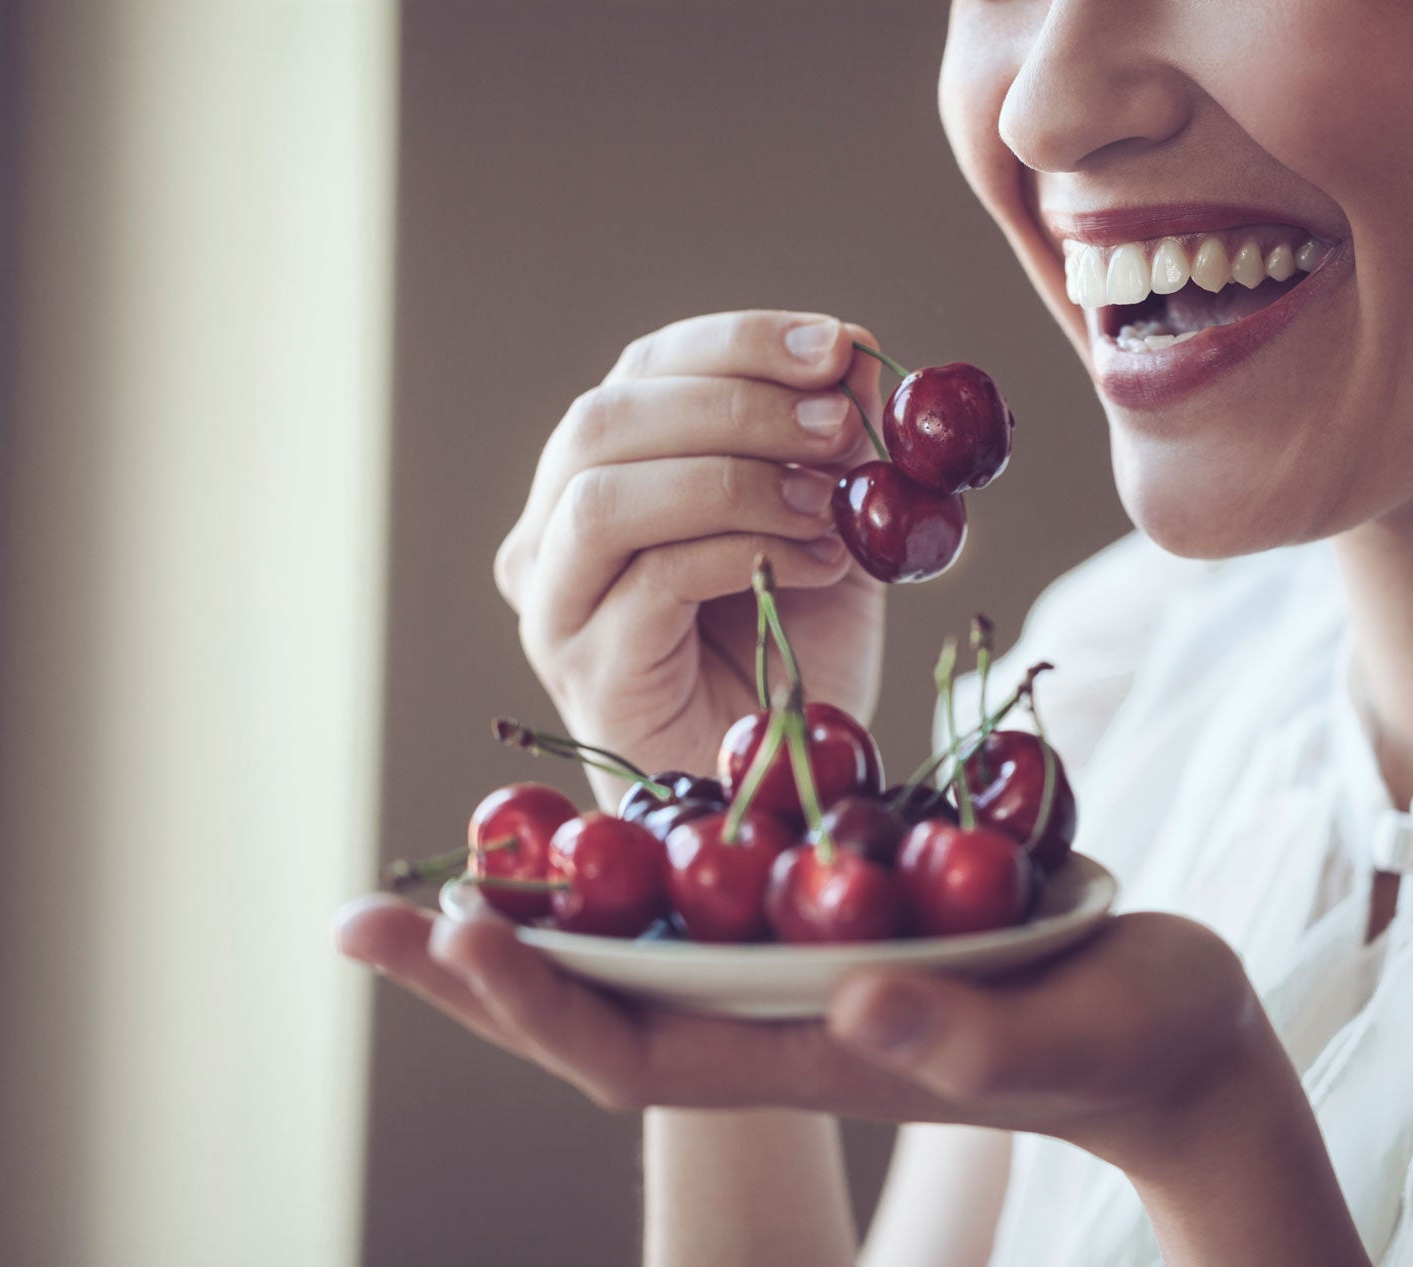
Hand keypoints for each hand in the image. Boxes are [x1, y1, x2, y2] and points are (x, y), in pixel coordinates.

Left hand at [333, 898, 1296, 1175]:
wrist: (1171, 1035)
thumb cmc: (1129, 1045)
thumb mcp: (1057, 1036)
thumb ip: (961, 1038)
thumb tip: (854, 1003)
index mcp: (811, 1049)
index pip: (638, 1045)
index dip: (537, 999)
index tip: (456, 929)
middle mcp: (782, 1011)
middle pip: (603, 999)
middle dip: (484, 964)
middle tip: (361, 918)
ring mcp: (806, 966)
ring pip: (647, 940)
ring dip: (545, 904)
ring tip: (452, 857)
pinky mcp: (844, 914)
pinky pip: (719, 887)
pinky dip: (648, 855)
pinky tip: (607, 811)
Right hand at [492, 311, 886, 803]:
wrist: (776, 776)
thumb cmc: (791, 649)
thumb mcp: (829, 524)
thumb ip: (835, 449)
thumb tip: (858, 355)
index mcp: (606, 469)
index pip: (647, 368)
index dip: (742, 344)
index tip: (841, 347)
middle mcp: (554, 528)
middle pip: (607, 418)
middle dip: (739, 403)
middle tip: (843, 425)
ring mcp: (555, 601)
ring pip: (606, 494)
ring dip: (735, 477)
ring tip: (833, 506)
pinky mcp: (585, 667)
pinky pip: (652, 579)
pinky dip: (747, 553)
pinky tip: (820, 564)